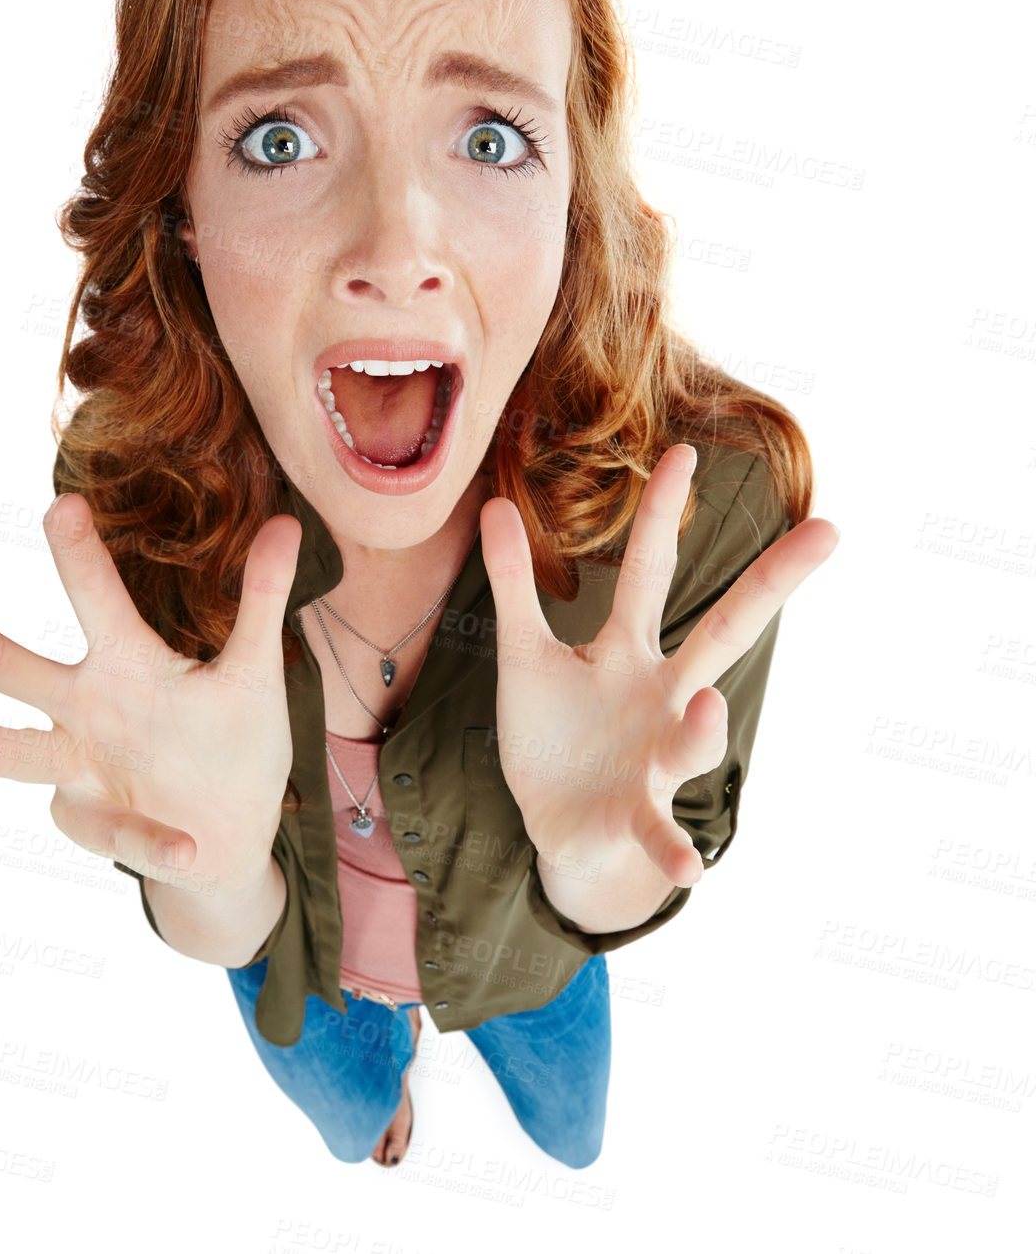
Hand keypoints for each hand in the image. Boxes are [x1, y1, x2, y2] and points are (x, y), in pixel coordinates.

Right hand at [0, 495, 302, 891]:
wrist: (228, 843)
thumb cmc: (229, 744)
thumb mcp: (255, 673)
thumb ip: (263, 604)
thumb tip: (289, 522)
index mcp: (124, 662)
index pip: (93, 599)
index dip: (78, 555)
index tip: (63, 502)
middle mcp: (84, 708)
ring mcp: (80, 770)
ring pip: (23, 754)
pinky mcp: (97, 826)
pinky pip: (122, 832)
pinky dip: (153, 840)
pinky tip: (185, 846)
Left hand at [480, 445, 838, 889]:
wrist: (561, 828)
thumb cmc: (553, 735)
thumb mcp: (524, 657)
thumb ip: (512, 587)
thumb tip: (491, 506)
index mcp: (628, 651)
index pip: (652, 572)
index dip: (661, 515)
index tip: (683, 453)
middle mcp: (662, 696)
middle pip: (724, 632)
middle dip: (772, 583)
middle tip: (830, 529)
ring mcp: (657, 756)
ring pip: (694, 738)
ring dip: (704, 728)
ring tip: (706, 710)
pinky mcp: (637, 815)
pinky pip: (660, 831)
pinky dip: (674, 850)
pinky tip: (690, 869)